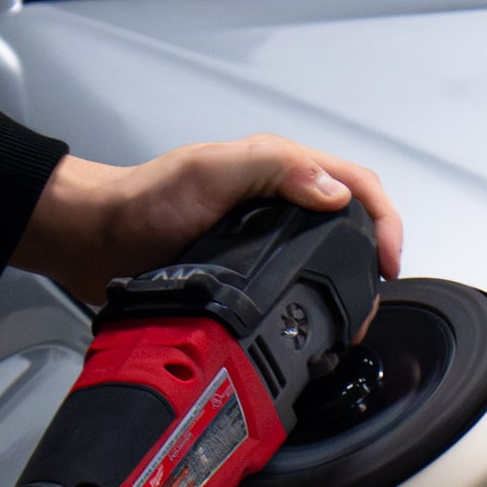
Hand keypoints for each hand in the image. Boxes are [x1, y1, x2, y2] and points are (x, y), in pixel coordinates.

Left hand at [11, 134, 403, 304]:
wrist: (98, 240)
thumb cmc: (144, 200)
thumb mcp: (209, 171)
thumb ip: (270, 168)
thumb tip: (330, 191)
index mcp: (279, 167)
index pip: (355, 183)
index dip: (384, 220)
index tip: (388, 261)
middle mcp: (280, 199)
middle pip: (353, 221)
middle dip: (376, 254)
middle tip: (374, 295)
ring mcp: (268, 235)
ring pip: (331, 254)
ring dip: (350, 280)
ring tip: (352, 314)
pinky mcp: (252, 267)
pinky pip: (300, 280)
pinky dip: (318, 299)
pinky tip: (317, 319)